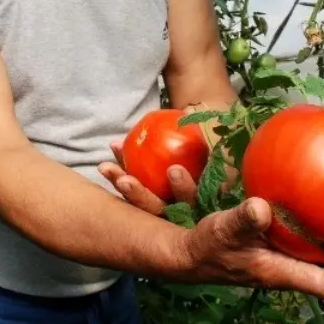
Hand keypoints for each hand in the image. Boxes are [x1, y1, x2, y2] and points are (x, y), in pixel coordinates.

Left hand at [99, 104, 237, 215]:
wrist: (211, 142)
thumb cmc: (217, 142)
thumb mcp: (217, 139)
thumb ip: (207, 130)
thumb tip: (188, 110)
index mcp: (208, 201)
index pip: (195, 199)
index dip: (184, 188)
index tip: (173, 170)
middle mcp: (185, 212)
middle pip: (162, 209)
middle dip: (142, 196)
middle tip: (127, 181)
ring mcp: (166, 209)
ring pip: (143, 204)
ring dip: (124, 186)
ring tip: (106, 168)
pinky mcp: (150, 202)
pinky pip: (134, 193)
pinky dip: (120, 176)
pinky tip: (106, 164)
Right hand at [175, 197, 323, 300]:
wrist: (190, 254)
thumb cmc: (209, 246)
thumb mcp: (223, 230)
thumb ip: (243, 220)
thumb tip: (263, 208)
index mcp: (281, 272)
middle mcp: (287, 269)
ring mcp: (282, 259)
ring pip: (320, 259)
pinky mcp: (274, 247)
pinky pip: (305, 243)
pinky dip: (320, 232)